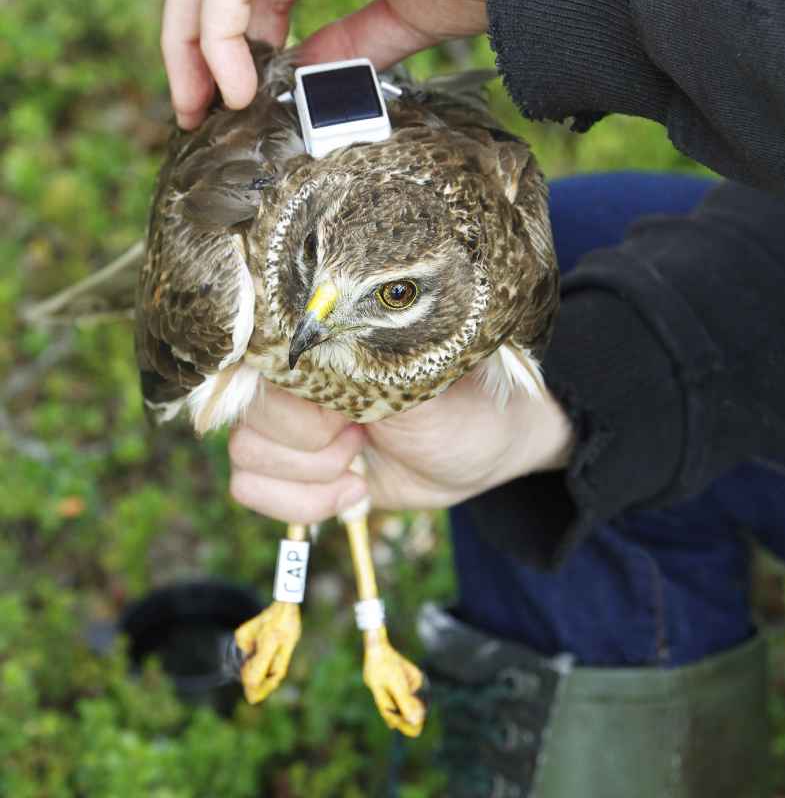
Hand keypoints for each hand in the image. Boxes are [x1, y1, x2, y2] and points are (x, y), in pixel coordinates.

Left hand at [161, 0, 552, 127]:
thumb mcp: (405, 14)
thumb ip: (350, 39)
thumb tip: (305, 70)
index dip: (225, 29)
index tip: (231, 88)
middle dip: (190, 37)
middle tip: (195, 106)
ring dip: (192, 43)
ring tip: (209, 105)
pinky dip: (217, 38)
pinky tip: (240, 87)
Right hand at [228, 375, 572, 522]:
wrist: (483, 448)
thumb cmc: (458, 398)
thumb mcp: (414, 379)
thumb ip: (355, 365)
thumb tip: (308, 349)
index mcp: (314, 335)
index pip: (255, 363)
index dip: (298, 408)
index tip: (350, 416)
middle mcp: (288, 375)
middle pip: (249, 421)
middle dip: (314, 446)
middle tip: (365, 436)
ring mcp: (284, 421)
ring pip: (246, 458)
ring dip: (313, 478)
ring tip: (361, 463)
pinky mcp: (289, 465)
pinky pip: (250, 488)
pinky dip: (303, 503)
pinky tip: (351, 489)